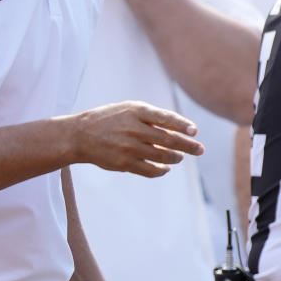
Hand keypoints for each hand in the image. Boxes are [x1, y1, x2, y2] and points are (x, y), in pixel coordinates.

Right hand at [70, 101, 204, 177]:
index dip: (182, 124)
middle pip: (168, 140)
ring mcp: (129, 147)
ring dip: (175, 158)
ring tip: (180, 157)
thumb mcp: (128, 109)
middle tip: (200, 149)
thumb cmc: (110, 119)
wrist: (81, 135)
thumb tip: (178, 129)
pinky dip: (161, 171)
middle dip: (188, 146)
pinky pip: (150, 170)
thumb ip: (151, 116)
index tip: (195, 130)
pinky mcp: (125, 163)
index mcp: (136, 111)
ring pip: (162, 157)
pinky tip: (166, 168)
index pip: (165, 118)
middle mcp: (134, 129)